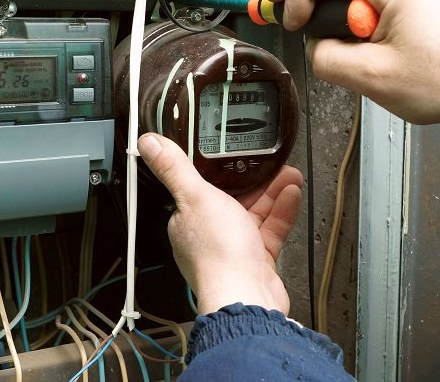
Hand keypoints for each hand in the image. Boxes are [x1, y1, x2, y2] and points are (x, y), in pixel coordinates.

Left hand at [137, 133, 302, 314]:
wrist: (246, 296)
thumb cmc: (216, 255)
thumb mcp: (195, 197)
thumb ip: (174, 169)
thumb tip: (148, 144)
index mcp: (187, 220)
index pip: (201, 188)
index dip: (220, 171)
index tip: (235, 155)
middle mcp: (209, 234)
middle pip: (233, 199)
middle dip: (254, 180)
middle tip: (270, 163)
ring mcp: (233, 247)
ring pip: (254, 213)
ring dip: (272, 192)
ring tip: (288, 175)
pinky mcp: (256, 259)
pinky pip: (270, 230)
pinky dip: (282, 212)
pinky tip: (291, 196)